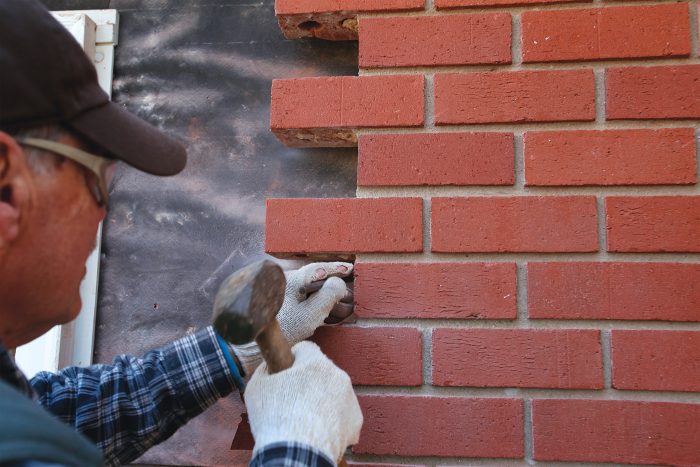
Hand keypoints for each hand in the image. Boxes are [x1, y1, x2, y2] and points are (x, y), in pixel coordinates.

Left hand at [232, 262, 351, 376]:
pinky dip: (319, 305)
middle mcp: (287, 283)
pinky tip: (330, 314)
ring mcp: (284, 294)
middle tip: (351, 295)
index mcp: (291, 280)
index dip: (336, 269)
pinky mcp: (284, 306)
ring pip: (312, 291)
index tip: (350, 269)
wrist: (255, 346)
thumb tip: (338, 282)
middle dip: (335, 287)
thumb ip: (327, 296)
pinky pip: (305, 300)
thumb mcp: (310, 315)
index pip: (317, 269)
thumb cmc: (284, 330)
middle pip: (316, 280)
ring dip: (329, 299)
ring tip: (346, 308)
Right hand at [245, 341, 362, 462]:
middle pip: (322, 371)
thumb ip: (265, 369)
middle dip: (309, 381)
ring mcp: (350, 398)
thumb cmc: (275, 419)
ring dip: (322, 400)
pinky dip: (332, 421)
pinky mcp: (356, 420)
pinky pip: (342, 414)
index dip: (292, 360)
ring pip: (334, 392)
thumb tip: (270, 367)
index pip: (305, 349)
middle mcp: (338, 375)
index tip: (284, 373)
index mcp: (315, 362)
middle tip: (292, 400)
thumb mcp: (257, 387)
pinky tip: (317, 430)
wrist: (296, 454)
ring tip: (304, 418)